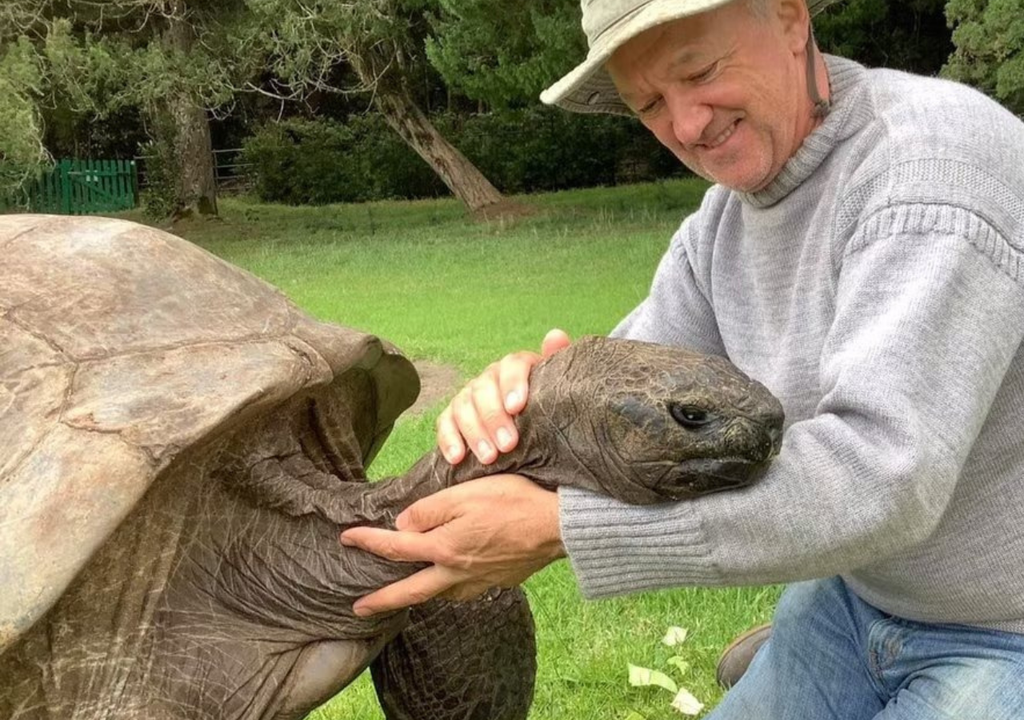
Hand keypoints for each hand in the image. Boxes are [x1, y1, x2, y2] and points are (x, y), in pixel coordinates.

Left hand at [339, 475, 564, 615]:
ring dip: (416, 596)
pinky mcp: (496, 582)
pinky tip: (450, 583)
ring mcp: (478, 581)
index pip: (397, 547)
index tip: (346, 538)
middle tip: (358, 608)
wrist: (557, 526)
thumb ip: (429, 510)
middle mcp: (457, 572)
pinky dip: (447, 590)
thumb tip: (403, 526)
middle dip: (382, 599)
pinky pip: (462, 591)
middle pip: (411, 591)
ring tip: (405, 593)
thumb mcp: (466, 494)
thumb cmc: (513, 502)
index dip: (369, 541)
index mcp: (445, 548)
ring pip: (438, 595)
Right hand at [437, 329, 571, 464]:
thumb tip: (555, 336)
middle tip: (508, 444)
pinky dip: (449, 439)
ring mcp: (469, 396)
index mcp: (517, 367)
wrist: (533, 429)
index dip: (513, 383)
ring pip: (463, 406)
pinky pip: (445, 423)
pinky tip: (456, 458)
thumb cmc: (548, 406)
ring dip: (474, 432)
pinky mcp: (453, 417)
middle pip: (484, 389)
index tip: (517, 407)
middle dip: (494, 417)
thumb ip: (560, 363)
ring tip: (489, 458)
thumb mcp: (558, 388)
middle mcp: (490, 378)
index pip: (512, 365)